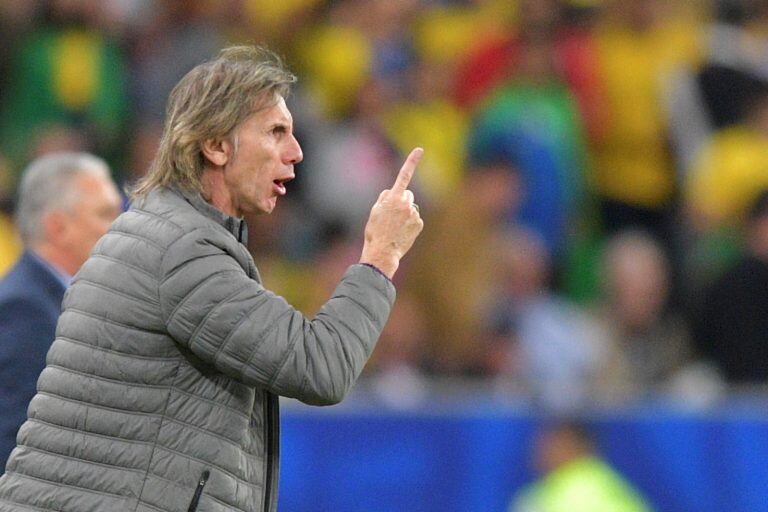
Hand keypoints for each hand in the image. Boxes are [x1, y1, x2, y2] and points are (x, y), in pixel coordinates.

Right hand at [360, 148, 424, 278]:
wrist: (382, 251)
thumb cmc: (375, 232)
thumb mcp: (374, 211)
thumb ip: (384, 198)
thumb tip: (392, 193)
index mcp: (393, 198)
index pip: (403, 175)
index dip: (412, 161)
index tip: (420, 150)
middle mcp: (406, 203)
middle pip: (407, 195)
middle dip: (402, 201)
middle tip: (391, 216)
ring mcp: (414, 213)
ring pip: (410, 208)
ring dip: (405, 213)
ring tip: (394, 227)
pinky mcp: (419, 224)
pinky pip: (414, 219)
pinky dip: (409, 224)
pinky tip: (401, 232)